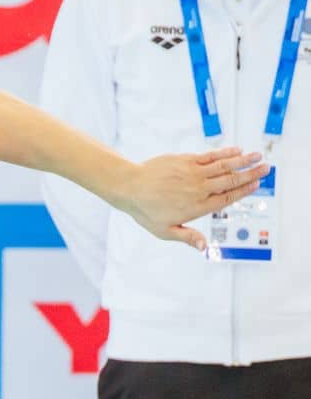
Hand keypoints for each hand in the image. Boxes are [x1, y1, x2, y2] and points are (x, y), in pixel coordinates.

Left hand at [128, 147, 269, 251]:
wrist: (131, 187)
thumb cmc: (146, 212)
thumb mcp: (165, 232)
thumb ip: (187, 237)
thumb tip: (204, 248)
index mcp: (197, 207)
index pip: (226, 198)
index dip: (243, 191)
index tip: (256, 185)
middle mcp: (199, 189)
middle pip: (230, 180)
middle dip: (250, 174)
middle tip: (266, 168)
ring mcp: (194, 173)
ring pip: (224, 165)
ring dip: (243, 160)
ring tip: (258, 156)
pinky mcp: (187, 160)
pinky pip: (210, 156)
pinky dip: (225, 152)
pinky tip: (237, 150)